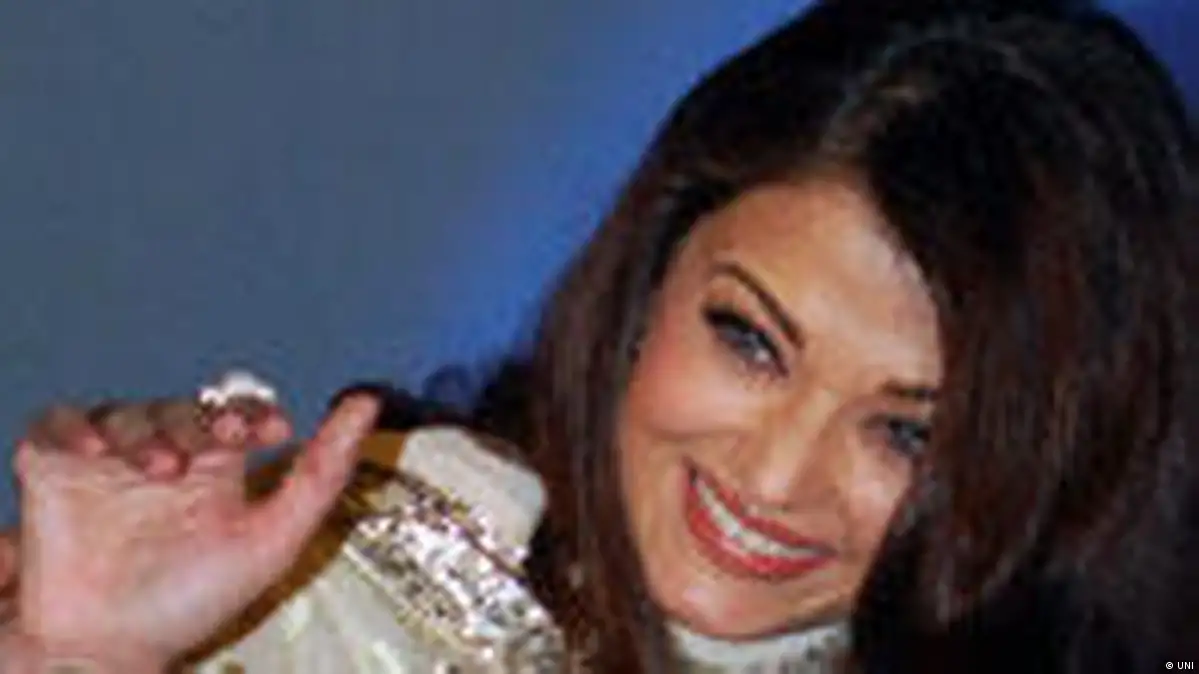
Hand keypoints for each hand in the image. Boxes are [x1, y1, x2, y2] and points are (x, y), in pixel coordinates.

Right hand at [9, 390, 379, 666]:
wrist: (109, 652)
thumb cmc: (192, 604)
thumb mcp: (272, 539)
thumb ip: (322, 473)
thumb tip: (368, 403)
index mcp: (217, 469)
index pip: (239, 413)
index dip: (254, 412)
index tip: (272, 431)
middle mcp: (166, 458)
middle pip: (185, 409)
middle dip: (202, 419)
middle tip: (215, 443)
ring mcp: (110, 461)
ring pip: (130, 412)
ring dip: (147, 430)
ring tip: (160, 467)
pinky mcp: (56, 469)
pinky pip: (57, 425)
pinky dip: (74, 427)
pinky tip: (95, 449)